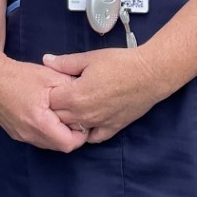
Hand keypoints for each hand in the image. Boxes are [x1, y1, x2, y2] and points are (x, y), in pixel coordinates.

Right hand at [0, 55, 85, 152]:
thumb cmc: (19, 75)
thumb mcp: (50, 76)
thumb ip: (71, 87)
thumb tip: (86, 96)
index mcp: (39, 121)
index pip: (69, 143)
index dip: (81, 135)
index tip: (84, 120)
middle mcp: (29, 134)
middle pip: (59, 146)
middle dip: (72, 135)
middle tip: (77, 118)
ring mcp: (21, 136)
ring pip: (48, 144)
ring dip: (59, 135)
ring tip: (63, 117)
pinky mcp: (16, 134)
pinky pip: (38, 140)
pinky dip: (47, 133)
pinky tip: (48, 117)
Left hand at [42, 47, 166, 143]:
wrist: (150, 75)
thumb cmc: (120, 63)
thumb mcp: (90, 58)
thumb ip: (65, 63)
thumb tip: (47, 60)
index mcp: (74, 96)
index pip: (49, 101)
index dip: (48, 93)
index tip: (51, 86)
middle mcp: (83, 114)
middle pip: (58, 118)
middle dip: (55, 108)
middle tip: (60, 96)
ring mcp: (98, 124)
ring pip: (73, 130)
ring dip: (69, 121)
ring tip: (72, 108)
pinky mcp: (112, 128)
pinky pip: (94, 138)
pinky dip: (87, 132)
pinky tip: (87, 122)